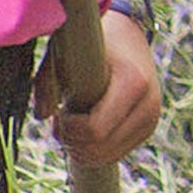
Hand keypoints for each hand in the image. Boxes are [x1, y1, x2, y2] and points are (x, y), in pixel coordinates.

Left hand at [34, 9, 160, 166]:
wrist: (128, 34)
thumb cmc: (93, 41)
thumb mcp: (66, 51)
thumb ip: (47, 80)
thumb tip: (42, 115)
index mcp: (133, 82)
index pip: (95, 130)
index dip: (69, 128)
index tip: (60, 110)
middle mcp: (149, 105)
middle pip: (99, 150)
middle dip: (72, 141)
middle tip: (62, 118)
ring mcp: (151, 120)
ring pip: (106, 158)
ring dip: (81, 148)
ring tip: (73, 123)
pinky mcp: (147, 129)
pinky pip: (114, 155)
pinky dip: (93, 150)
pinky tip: (86, 128)